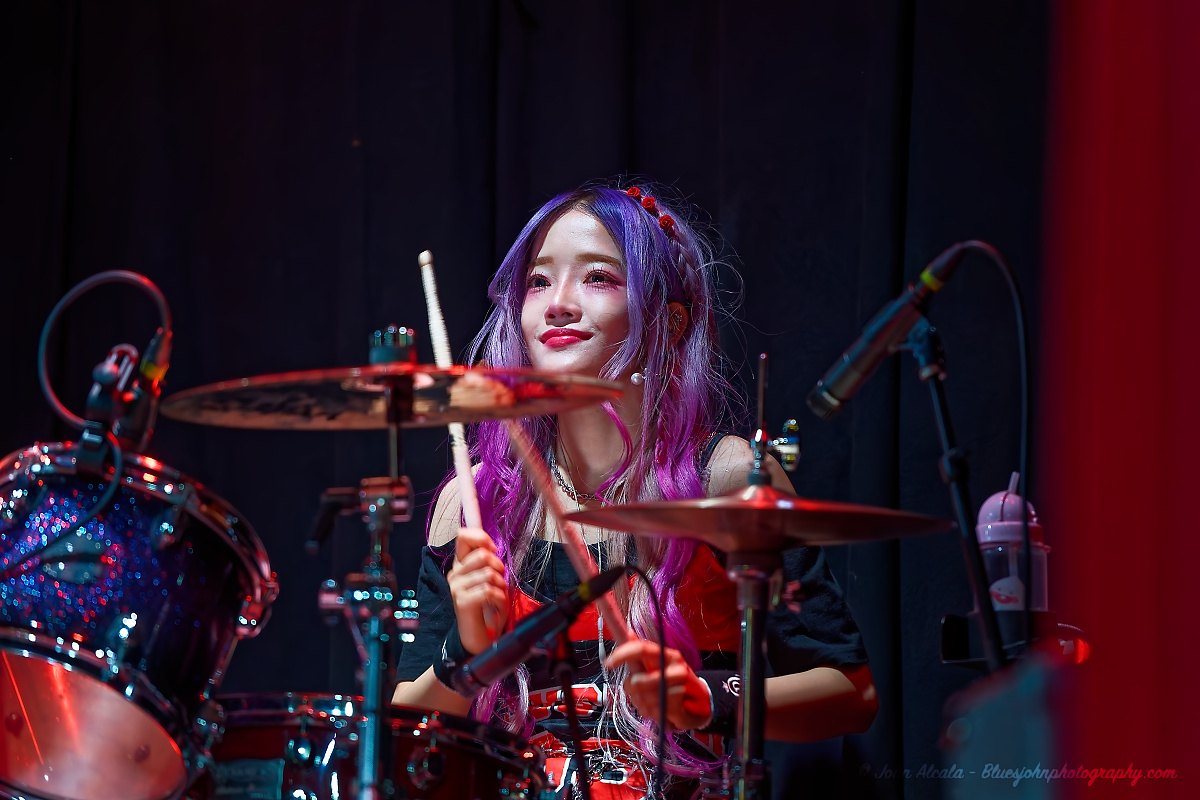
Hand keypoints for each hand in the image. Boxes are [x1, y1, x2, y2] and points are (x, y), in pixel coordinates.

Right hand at [447, 526, 508, 654]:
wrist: (479, 637)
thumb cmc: (487, 607)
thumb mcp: (489, 579)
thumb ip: (488, 561)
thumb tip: (491, 545)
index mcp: (460, 566)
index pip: (463, 537)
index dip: (482, 538)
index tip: (493, 551)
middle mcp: (455, 574)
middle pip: (483, 555)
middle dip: (499, 568)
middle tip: (498, 584)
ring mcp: (456, 588)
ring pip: (489, 574)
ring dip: (501, 587)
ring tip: (496, 598)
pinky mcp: (462, 602)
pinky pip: (489, 591)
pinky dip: (500, 600)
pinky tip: (495, 608)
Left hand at [605, 640, 712, 731]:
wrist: (702, 706)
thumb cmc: (673, 686)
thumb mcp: (656, 669)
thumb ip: (641, 656)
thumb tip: (628, 632)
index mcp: (664, 654)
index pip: (640, 649)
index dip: (622, 654)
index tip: (608, 663)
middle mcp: (674, 664)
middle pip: (637, 681)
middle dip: (633, 693)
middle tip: (640, 696)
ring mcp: (681, 680)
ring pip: (646, 698)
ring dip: (647, 707)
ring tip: (657, 706)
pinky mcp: (684, 699)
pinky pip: (659, 710)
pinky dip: (659, 716)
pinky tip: (668, 713)